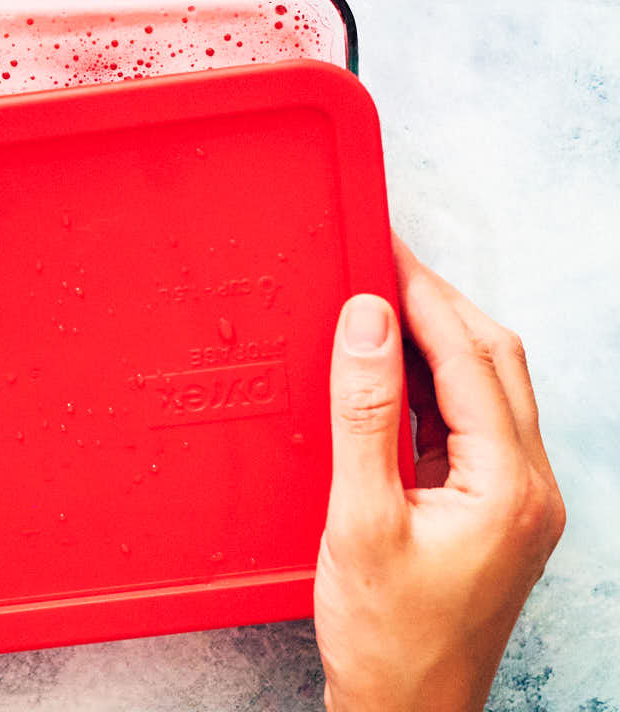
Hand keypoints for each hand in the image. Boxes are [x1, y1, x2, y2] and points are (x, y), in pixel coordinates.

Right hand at [314, 232, 564, 710]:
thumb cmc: (387, 639)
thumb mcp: (360, 521)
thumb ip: (365, 415)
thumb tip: (367, 323)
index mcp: (508, 486)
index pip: (470, 359)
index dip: (424, 295)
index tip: (383, 250)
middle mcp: (528, 485)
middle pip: (493, 361)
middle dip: (437, 304)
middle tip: (381, 264)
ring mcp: (516, 498)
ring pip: (486, 388)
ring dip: (436, 340)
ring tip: (380, 306)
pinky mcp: (492, 510)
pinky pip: (469, 423)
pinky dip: (431, 385)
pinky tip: (391, 373)